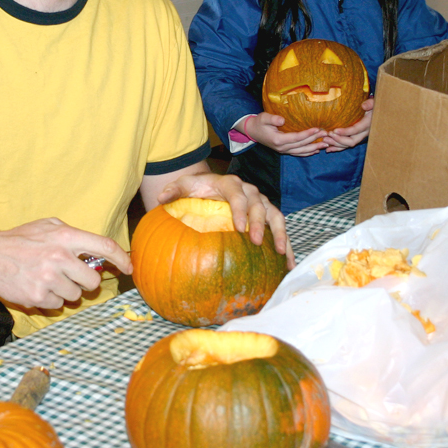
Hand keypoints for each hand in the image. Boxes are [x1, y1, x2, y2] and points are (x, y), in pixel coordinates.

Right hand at [0, 218, 132, 309]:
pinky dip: (51, 299)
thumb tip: (97, 252)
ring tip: (48, 278)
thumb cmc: (21, 239)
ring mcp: (49, 279)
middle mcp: (59, 257)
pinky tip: (38, 287)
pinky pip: (58, 304)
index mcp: (65, 237)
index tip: (128, 268)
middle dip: (86, 281)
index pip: (105, 247)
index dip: (121, 259)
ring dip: (66, 290)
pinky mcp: (38, 296)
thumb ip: (74, 236)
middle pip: (92, 281)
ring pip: (75, 295)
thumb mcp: (49, 226)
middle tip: (72, 276)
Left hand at [156, 173, 293, 268]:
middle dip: (259, 223)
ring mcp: (261, 203)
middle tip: (256, 241)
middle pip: (259, 205)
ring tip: (280, 253)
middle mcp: (250, 191)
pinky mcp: (267, 215)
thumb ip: (174, 190)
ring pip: (275, 216)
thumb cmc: (197, 188)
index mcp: (230, 184)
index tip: (239, 228)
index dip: (241, 210)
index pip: (238, 196)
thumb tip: (161, 198)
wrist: (209, 186)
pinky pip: (279, 228)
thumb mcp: (185, 185)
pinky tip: (286, 264)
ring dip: (279, 234)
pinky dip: (285, 244)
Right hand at [244, 112, 326, 156]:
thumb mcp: (264, 117)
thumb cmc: (259, 122)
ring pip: (301, 151)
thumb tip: (282, 119)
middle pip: (302, 145)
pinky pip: (298, 153)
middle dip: (315, 140)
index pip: (296, 137)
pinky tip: (315, 150)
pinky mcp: (284, 151)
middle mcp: (282, 148)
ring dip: (314, 148)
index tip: (318, 129)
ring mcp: (283, 150)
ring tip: (326, 144)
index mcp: (278, 140)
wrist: (252, 131)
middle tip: (326, 134)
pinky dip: (307, 153)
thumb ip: (273, 118)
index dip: (308, 134)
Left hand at [321, 97, 374, 151]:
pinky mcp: (355, 138)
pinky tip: (328, 149)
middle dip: (338, 140)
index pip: (356, 130)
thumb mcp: (374, 103)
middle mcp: (364, 133)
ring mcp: (359, 137)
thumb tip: (364, 106)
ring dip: (336, 144)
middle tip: (328, 134)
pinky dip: (337, 148)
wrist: (375, 111)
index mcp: (367, 124)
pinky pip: (346, 145)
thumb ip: (370, 104)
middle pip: (351, 141)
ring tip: (325, 140)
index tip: (335, 130)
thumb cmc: (373, 106)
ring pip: (347, 145)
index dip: (345, 132)